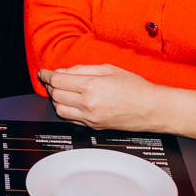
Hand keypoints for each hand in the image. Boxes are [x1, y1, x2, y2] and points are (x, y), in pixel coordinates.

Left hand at [36, 64, 165, 130]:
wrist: (152, 109)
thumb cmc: (135, 88)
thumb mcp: (108, 68)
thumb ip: (82, 69)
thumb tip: (62, 71)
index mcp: (91, 86)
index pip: (57, 80)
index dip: (46, 75)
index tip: (43, 72)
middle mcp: (88, 104)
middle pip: (55, 95)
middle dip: (50, 86)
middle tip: (52, 79)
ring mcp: (90, 118)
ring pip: (59, 110)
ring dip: (55, 99)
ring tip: (61, 91)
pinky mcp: (93, 127)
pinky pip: (70, 120)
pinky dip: (65, 110)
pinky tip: (70, 102)